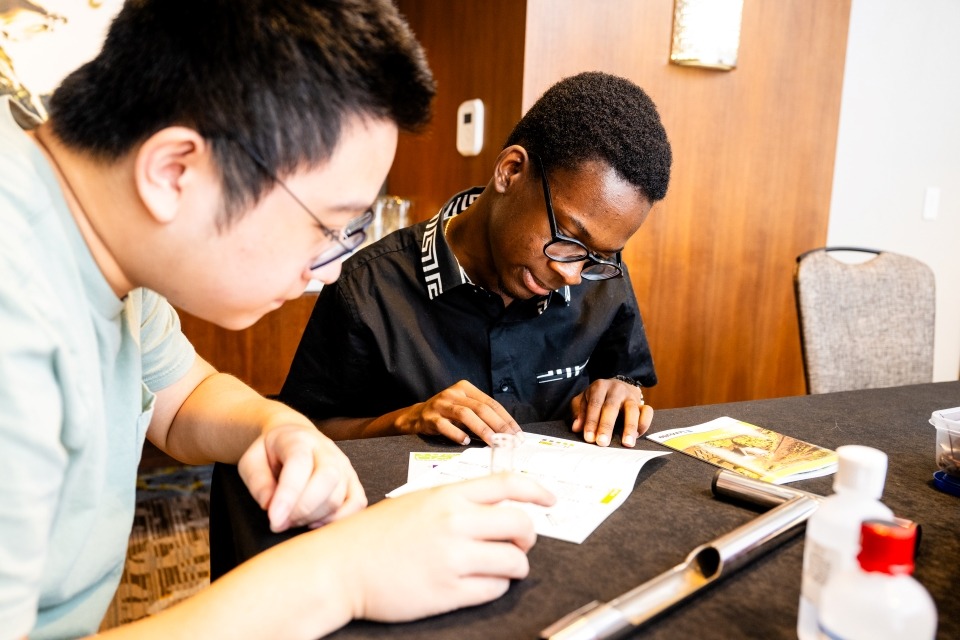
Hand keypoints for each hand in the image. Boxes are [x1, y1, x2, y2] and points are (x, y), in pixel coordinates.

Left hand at [238, 423, 366, 531]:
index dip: (288, 495)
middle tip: (280, 523)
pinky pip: (357, 504)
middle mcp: (327, 450)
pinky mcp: (353, 481)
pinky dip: (338, 520)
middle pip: (327, 479)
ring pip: (339, 496)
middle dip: (303, 509)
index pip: (299, 463)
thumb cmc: (270, 453)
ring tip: (292, 520)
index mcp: (299, 439)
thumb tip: (270, 506)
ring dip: (314, 517)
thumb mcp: (251, 461)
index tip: (274, 520)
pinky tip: (315, 522)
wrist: (293, 437)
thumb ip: (258, 482)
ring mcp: (344, 465)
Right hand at [329, 473, 555, 621]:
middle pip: (522, 526)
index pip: (509, 484)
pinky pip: (494, 589)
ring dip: (514, 565)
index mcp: (448, 495)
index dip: (537, 490)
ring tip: (498, 567)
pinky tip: (479, 582)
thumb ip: (458, 502)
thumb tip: (499, 509)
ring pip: (514, 561)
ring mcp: (452, 558)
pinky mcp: (448, 592)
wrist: (340, 566)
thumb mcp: (420, 501)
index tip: (551, 500)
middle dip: (527, 537)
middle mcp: (455, 522)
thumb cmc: (377, 533)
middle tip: (518, 544)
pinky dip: (495, 586)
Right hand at [397, 380, 521, 444]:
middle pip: (481, 408)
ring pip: (465, 415)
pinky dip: (456, 434)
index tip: (516, 433)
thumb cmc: (446, 414)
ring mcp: (441, 404)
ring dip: (481, 429)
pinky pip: (445, 425)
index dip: (505, 418)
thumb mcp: (464, 407)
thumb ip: (481, 415)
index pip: (491, 403)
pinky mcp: (430, 417)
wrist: (417, 416)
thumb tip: (506, 432)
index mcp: (465, 388)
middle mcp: (453, 393)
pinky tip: (465, 441)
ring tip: (493, 442)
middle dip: (498, 425)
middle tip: (509, 440)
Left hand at [570, 378, 652, 446]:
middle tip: (602, 443)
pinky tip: (637, 436)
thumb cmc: (597, 397)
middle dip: (606, 426)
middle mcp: (616, 389)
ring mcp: (631, 396)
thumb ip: (579, 412)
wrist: (617, 386)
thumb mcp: (583, 400)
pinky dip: (644, 424)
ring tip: (627, 443)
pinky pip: (648, 411)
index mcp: (599, 387)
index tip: (589, 437)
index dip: (591, 421)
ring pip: (632, 409)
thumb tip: (577, 427)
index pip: (594, 404)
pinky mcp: (643, 403)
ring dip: (630, 427)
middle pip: (611, 407)